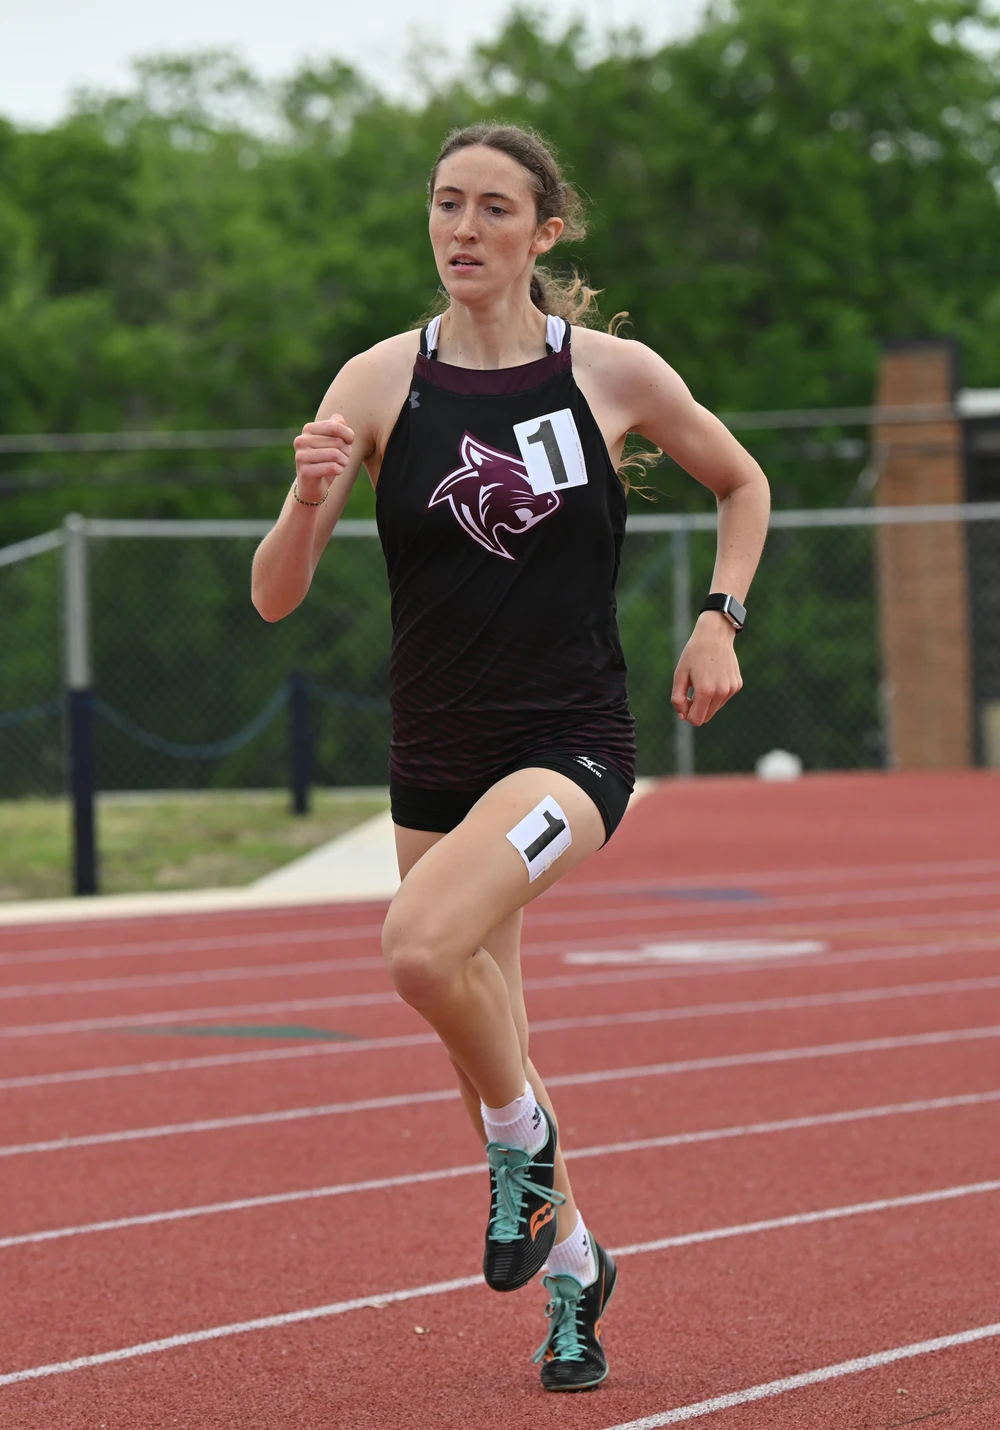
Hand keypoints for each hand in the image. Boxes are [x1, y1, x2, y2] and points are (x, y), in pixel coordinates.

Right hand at [292, 416, 354, 501]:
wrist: (313, 485)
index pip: (334, 426)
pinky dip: (339, 470)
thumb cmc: (326, 459)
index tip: (350, 442)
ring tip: (341, 464)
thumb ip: (337, 426)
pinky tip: (336, 471)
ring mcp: (301, 456)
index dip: (348, 434)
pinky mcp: (304, 472)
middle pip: (337, 442)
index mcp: (308, 429)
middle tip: (344, 457)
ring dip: (344, 461)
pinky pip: (331, 467)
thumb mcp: (334, 441)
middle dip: (346, 451)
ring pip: (335, 454)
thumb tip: (340, 420)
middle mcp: (301, 440)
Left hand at [671, 611, 742, 725]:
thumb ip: (677, 699)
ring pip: (714, 709)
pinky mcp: (737, 685)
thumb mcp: (679, 675)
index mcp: (705, 691)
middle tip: (690, 692)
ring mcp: (731, 689)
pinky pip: (723, 699)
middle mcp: (721, 692)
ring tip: (702, 681)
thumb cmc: (693, 654)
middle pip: (706, 717)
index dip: (686, 714)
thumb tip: (683, 717)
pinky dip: (716, 693)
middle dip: (696, 710)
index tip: (684, 701)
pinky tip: (713, 676)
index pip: (696, 720)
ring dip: (706, 701)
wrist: (715, 635)